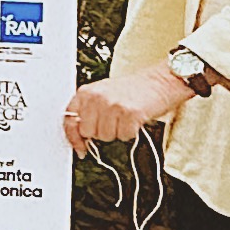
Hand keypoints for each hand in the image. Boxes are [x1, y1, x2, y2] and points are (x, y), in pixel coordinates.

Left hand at [61, 66, 194, 151]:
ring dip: (117, 132)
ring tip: (125, 117)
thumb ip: (88, 112)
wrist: (160, 81)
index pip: (69, 119)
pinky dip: (130, 132)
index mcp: (86, 92)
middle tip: (114, 121)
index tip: (79, 148)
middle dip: (100, 132)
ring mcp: (112, 105)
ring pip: (105, 136)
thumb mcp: (103, 95)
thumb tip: (79, 137)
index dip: (73, 137)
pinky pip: (123, 136)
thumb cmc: (133, 90)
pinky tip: (134, 119)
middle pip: (88, 132)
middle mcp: (97, 97)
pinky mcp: (129, 113)